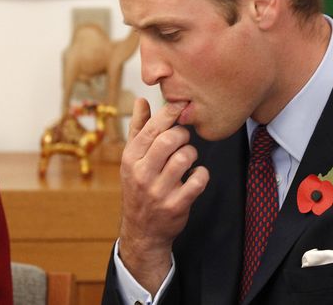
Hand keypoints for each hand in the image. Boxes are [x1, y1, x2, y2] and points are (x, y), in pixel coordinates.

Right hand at [118, 98, 209, 293]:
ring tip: (188, 159)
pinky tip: (195, 176)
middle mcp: (141, 174)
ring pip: (185, 158)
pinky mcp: (176, 205)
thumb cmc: (138, 186)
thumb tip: (140, 101)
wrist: (142, 230)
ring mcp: (158, 191)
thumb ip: (138, 128)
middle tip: (184, 139)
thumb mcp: (132, 158)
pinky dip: (201, 174)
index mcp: (130, 159)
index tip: (181, 107)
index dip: (169, 114)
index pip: (151, 129)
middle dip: (183, 135)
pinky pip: (198, 180)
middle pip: (169, 140)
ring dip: (192, 155)